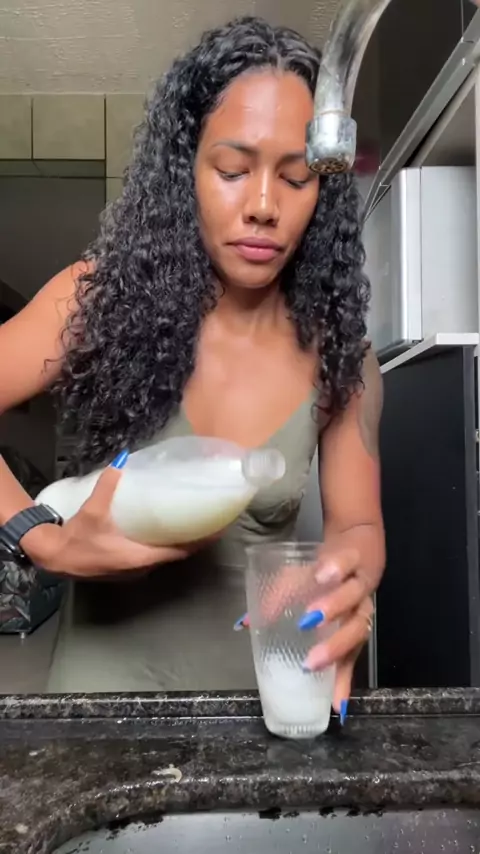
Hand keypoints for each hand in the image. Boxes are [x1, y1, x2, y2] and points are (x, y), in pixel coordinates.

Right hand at [23, 454, 203, 577]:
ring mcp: (135, 570)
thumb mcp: (93, 511)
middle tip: (209, 519)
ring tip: (192, 522)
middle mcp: (143, 567)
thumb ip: (107, 486)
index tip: (218, 529)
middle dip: (195, 539)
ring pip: (165, 556)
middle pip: (177, 554)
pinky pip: (154, 556)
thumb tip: (121, 461)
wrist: (55, 558)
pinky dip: (164, 545)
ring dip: (180, 543)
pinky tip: (165, 530)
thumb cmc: (77, 539)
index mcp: (141, 557)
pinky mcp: (127, 568)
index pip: (181, 551)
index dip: (201, 541)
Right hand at [298, 542, 375, 718]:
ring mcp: (359, 581)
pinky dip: (334, 569)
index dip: (342, 680)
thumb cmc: (333, 577)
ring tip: (310, 617)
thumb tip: (246, 625)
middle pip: (355, 630)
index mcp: (351, 624)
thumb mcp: (310, 595)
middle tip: (310, 661)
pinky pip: (347, 562)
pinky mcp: (354, 555)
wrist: (356, 538)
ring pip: (352, 597)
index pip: (350, 658)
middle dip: (334, 647)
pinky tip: (321, 573)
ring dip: (333, 607)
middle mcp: (360, 606)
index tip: (332, 705)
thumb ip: (285, 612)